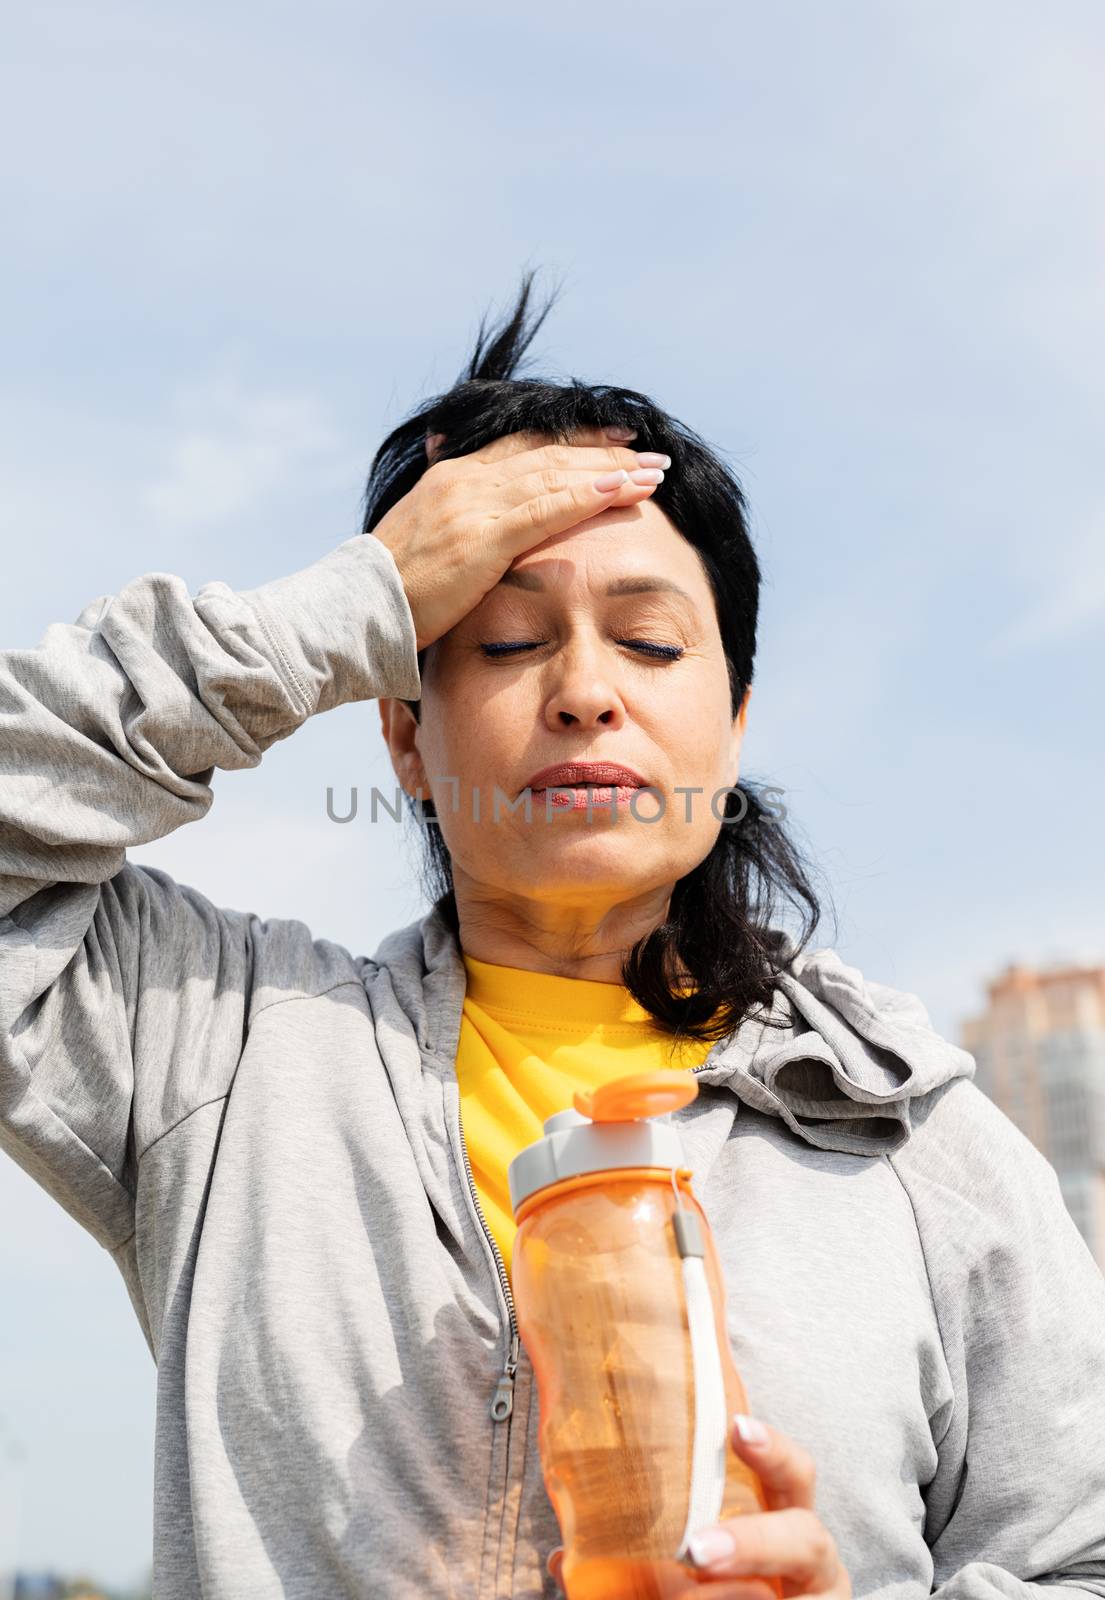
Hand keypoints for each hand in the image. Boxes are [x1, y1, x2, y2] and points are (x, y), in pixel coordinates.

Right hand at [369, 428, 667, 650]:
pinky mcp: (484, 536)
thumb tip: (474, 530)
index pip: (523, 447)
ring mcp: (474, 504)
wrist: (354, 611)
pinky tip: (625, 489)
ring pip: (557, 474)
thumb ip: (453, 524)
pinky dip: (591, 494)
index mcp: (451, 478)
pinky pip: (549, 507)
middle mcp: (465, 480)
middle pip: (548, 454)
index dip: (572, 441)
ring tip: (655, 470)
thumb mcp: (423, 544)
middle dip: (603, 450)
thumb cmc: (389, 592)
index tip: (612, 439)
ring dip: (611, 469)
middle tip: (649, 450)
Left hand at [545, 1414, 851, 1599]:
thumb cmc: (730, 1586)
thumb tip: (562, 1558)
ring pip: (793, 1596)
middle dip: (753, 1541)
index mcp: (786, 1525)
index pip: (791, 1475)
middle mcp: (811, 1565)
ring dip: (734, 1596)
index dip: (772, 1449)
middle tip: (696, 1551)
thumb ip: (637, 1553)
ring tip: (681, 1598)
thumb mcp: (692, 1563)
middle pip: (807, 1538)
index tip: (736, 1426)